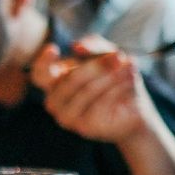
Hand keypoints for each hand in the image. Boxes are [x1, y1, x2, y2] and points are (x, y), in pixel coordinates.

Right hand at [35, 40, 159, 146]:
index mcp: (54, 83)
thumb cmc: (116, 80)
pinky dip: (117, 90)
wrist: (135, 109)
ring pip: (87, 90)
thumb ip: (94, 46)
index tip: (54, 49)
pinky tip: (129, 82)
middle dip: (97, 66)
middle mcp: (55, 102)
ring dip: (112, 76)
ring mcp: (67, 117)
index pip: (39, 74)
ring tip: (129, 68)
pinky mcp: (84, 128)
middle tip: (119, 56)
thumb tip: (77, 46)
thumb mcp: (107, 55)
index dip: (43, 62)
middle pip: (70, 79)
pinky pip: (100, 104)